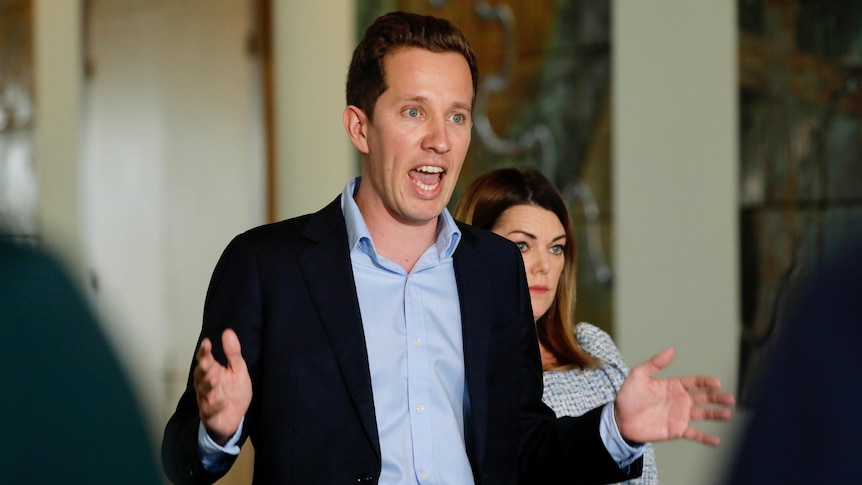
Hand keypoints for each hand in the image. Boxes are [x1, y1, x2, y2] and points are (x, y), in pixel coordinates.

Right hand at [193, 328, 252, 444]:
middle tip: (206, 362)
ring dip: (207, 385)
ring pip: (203, 391)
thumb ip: (233, 353)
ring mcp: (206, 399)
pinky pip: (210, 410)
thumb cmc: (234, 392)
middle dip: (202, 368)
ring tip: (213, 378)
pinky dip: (215, 406)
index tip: (206, 343)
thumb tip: (228, 332)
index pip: (205, 359)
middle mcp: (206, 384)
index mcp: (213, 371)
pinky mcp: (210, 414)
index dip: (204, 352)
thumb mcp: (238, 370)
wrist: (235, 418)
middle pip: (200, 374)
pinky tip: (222, 402)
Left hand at [614, 347, 734, 445]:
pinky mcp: (676, 430)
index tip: (717, 383)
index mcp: (673, 386)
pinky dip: (706, 438)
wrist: (620, 420)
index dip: (706, 382)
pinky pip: (694, 434)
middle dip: (718, 398)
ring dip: (716, 414)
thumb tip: (672, 349)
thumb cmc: (628, 396)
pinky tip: (717, 441)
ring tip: (727, 414)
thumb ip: (655, 363)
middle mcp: (680, 400)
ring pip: (703, 414)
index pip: (695, 382)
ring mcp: (680, 416)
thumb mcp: (638, 376)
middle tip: (730, 399)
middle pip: (704, 398)